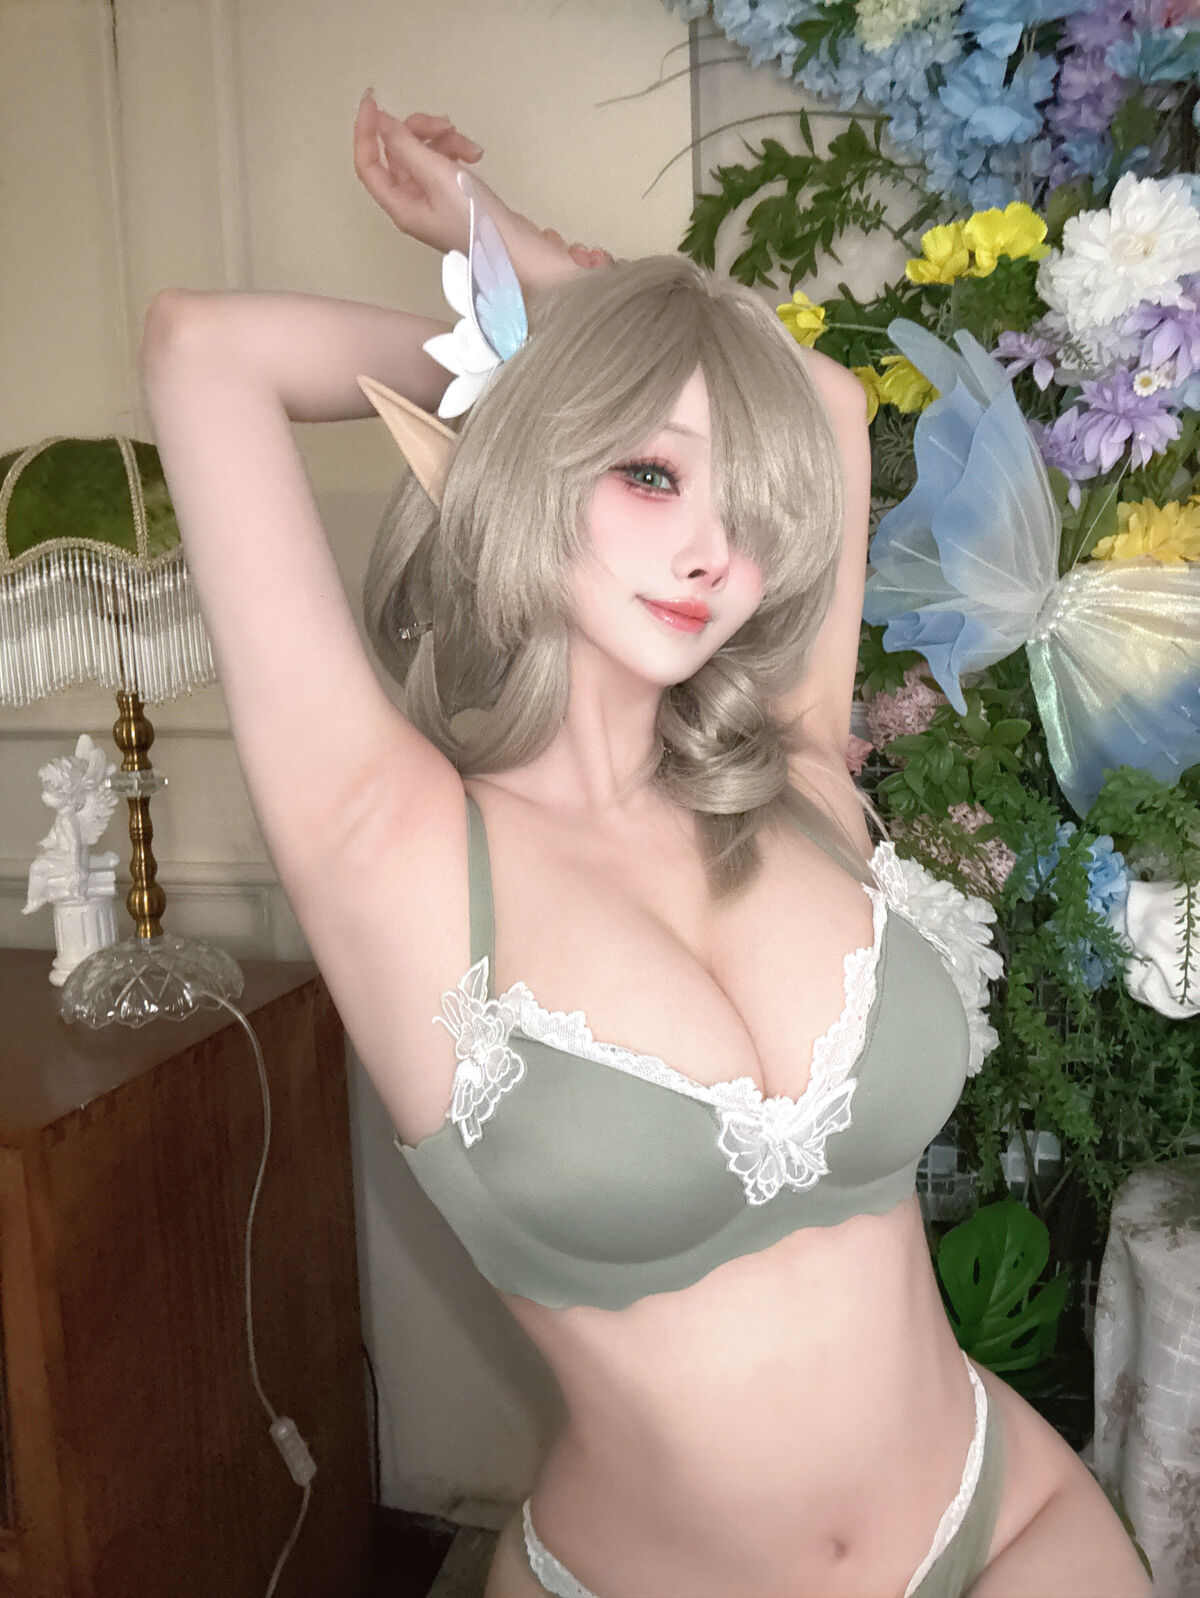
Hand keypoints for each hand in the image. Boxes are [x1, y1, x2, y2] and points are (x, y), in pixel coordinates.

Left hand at [353, 91, 612, 289]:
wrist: (518, 250)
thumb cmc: (476, 220)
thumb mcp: (438, 176)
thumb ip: (406, 146)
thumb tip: (383, 124)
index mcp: (401, 206)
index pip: (368, 164)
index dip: (366, 132)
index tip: (373, 100)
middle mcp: (412, 203)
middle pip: (399, 153)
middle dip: (419, 132)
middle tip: (444, 125)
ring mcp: (434, 199)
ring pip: (424, 153)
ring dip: (444, 140)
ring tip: (469, 146)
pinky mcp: (455, 194)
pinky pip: (444, 162)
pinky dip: (457, 152)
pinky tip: (475, 154)